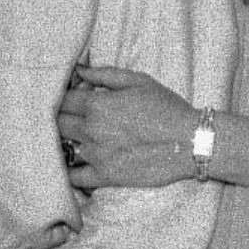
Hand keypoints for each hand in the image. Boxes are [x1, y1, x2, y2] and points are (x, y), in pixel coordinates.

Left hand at [59, 63, 198, 190]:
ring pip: (63, 148)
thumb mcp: (138, 81)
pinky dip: (70, 172)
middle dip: (62, 118)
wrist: (190, 142)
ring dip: (66, 143)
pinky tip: (73, 166)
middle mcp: (92, 130)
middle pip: (58, 123)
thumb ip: (104, 74)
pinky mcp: (106, 176)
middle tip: (71, 119)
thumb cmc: (167, 107)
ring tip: (74, 140)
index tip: (72, 100)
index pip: (63, 100)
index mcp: (97, 104)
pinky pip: (75, 178)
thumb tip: (79, 70)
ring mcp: (97, 155)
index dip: (65, 98)